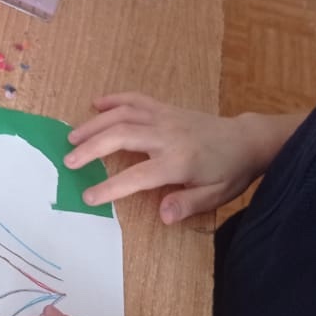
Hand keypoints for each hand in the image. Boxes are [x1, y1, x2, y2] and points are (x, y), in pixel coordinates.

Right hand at [65, 93, 300, 223]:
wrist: (246, 140)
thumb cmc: (230, 172)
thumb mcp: (216, 195)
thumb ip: (188, 204)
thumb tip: (163, 216)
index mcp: (179, 161)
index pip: (138, 176)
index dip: (111, 187)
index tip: (88, 196)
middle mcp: (168, 135)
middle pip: (122, 136)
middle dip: (92, 147)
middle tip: (68, 161)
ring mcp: (166, 117)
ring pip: (123, 114)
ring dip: (95, 124)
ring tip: (72, 136)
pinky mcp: (166, 108)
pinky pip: (136, 99)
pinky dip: (115, 99)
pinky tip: (96, 104)